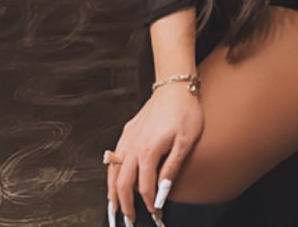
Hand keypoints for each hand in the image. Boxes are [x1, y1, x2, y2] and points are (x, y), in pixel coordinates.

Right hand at [108, 83, 203, 222]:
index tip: (155, 213)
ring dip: (112, 191)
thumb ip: (172, 168)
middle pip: (123, 183)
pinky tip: (114, 177)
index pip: (144, 187)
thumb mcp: (186, 141)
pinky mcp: (129, 129)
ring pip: (113, 170)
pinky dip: (112, 171)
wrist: (176, 85)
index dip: (149, 203)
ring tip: (113, 206)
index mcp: (148, 151)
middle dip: (124, 204)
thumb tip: (162, 191)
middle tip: (128, 219)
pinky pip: (115, 155)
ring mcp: (129, 137)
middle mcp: (134, 145)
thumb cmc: (185, 110)